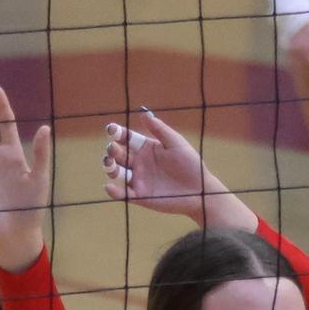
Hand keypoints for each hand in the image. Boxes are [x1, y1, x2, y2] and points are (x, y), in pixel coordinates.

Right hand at [101, 109, 255, 231]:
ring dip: (110, 167)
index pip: (127, 138)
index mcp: (147, 147)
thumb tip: (143, 113)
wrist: (199, 190)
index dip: (117, 133)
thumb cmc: (190, 164)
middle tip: (112, 148)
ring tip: (109, 163)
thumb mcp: (176, 143)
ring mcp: (139, 180)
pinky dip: (115, 192)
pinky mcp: (140, 197)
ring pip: (118, 172)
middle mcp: (140, 163)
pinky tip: (109, 187)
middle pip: (119, 154)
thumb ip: (160, 130)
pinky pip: (124, 194)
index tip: (111, 129)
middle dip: (112, 150)